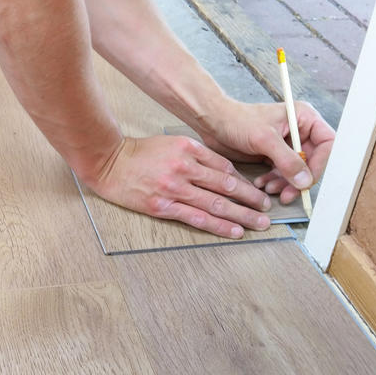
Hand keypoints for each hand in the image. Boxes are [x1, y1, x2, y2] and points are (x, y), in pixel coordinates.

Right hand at [88, 135, 272, 237]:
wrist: (108, 162)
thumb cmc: (139, 153)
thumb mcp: (171, 143)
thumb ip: (196, 154)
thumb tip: (224, 172)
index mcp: (188, 149)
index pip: (224, 167)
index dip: (244, 181)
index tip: (256, 191)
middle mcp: (184, 168)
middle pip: (226, 186)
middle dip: (250, 199)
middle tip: (266, 209)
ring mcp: (173, 188)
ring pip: (216, 203)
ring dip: (242, 215)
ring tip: (259, 223)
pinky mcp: (162, 206)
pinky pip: (197, 218)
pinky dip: (218, 225)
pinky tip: (234, 231)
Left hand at [198, 100, 334, 203]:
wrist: (213, 122)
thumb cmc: (237, 120)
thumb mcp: (265, 139)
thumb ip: (287, 160)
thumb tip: (305, 181)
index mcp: (303, 118)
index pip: (326, 143)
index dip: (320, 164)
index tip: (307, 180)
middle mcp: (299, 131)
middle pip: (312, 161)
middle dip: (298, 179)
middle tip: (287, 194)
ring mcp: (286, 144)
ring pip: (296, 171)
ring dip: (285, 183)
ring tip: (269, 188)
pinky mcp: (273, 155)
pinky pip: (281, 173)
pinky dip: (274, 181)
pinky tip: (261, 184)